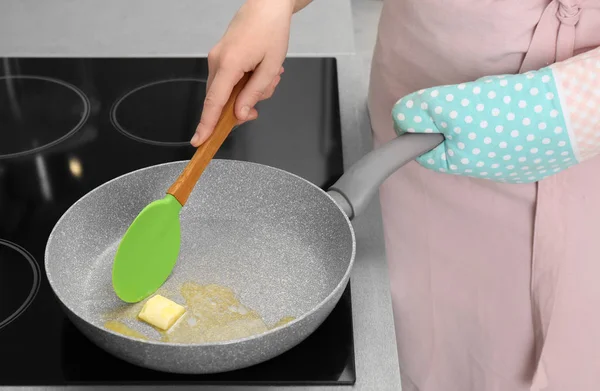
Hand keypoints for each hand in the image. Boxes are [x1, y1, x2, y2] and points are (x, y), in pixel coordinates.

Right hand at [191, 0, 295, 145]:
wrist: (267, 6)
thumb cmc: (271, 31)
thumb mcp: (269, 68)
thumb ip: (254, 94)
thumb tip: (240, 115)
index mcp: (228, 64)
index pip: (213, 103)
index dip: (206, 125)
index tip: (200, 141)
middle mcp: (217, 61)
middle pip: (222, 99)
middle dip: (244, 103)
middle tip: (266, 90)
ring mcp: (216, 58)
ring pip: (228, 91)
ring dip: (250, 90)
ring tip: (269, 73)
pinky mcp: (221, 56)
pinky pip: (229, 80)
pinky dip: (246, 81)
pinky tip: (261, 70)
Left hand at [392, 47, 599, 183]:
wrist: (568, 113)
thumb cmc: (508, 111)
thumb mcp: (452, 105)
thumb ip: (421, 112)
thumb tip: (400, 118)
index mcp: (460, 163)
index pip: (424, 152)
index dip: (418, 130)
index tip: (422, 112)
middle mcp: (483, 171)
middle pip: (452, 144)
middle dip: (452, 121)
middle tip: (465, 102)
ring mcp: (509, 165)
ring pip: (479, 140)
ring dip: (478, 120)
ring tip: (495, 103)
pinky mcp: (531, 155)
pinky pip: (505, 138)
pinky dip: (504, 123)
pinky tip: (516, 111)